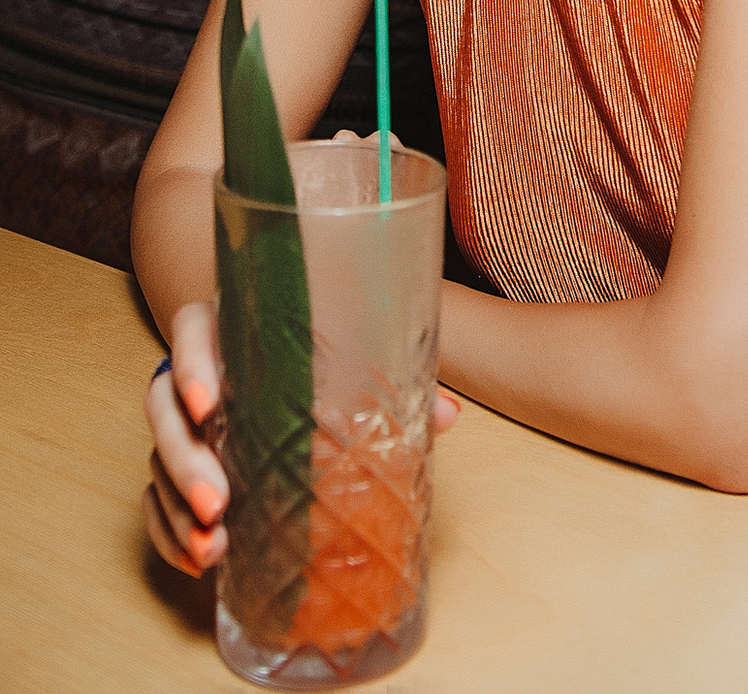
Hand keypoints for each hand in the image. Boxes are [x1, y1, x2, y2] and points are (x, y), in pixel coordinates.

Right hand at [142, 132, 459, 578]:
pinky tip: (199, 561)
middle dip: (185, 458)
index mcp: (230, 331)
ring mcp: (183, 426)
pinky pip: (157, 502)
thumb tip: (446, 413)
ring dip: (177, 507)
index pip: (191, 332)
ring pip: (157, 459)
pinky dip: (170, 534)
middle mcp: (196, 377)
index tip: (209, 404)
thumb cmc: (318, 361)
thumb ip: (391, 380)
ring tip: (212, 546)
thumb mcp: (352, 362)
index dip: (192, 365)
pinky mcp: (179, 471)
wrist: (290, 377)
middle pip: (163, 407)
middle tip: (218, 502)